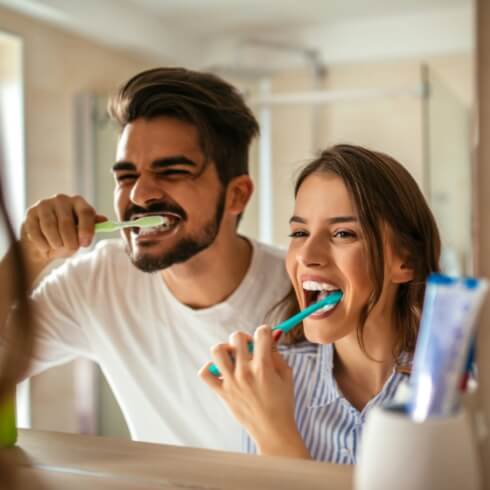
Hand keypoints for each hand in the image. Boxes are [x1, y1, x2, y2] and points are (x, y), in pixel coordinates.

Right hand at [20, 194, 106, 274]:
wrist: (44, 242)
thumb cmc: (68, 236)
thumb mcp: (82, 232)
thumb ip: (92, 227)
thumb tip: (105, 220)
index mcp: (79, 202)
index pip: (86, 212)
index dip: (86, 229)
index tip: (85, 244)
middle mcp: (62, 200)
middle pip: (66, 222)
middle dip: (69, 240)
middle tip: (72, 249)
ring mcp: (45, 204)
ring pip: (50, 227)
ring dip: (55, 242)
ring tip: (58, 247)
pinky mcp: (30, 213)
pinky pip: (36, 231)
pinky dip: (42, 243)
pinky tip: (46, 247)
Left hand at [199, 325, 309, 458]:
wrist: (273, 431)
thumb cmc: (283, 403)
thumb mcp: (286, 374)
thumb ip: (277, 353)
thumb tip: (269, 336)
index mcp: (263, 366)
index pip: (261, 333)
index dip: (265, 331)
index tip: (266, 336)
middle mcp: (245, 372)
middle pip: (237, 337)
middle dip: (245, 337)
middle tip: (249, 348)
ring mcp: (231, 382)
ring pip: (217, 350)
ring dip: (225, 348)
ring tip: (233, 356)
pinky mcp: (222, 392)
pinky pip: (205, 373)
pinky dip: (210, 367)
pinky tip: (221, 370)